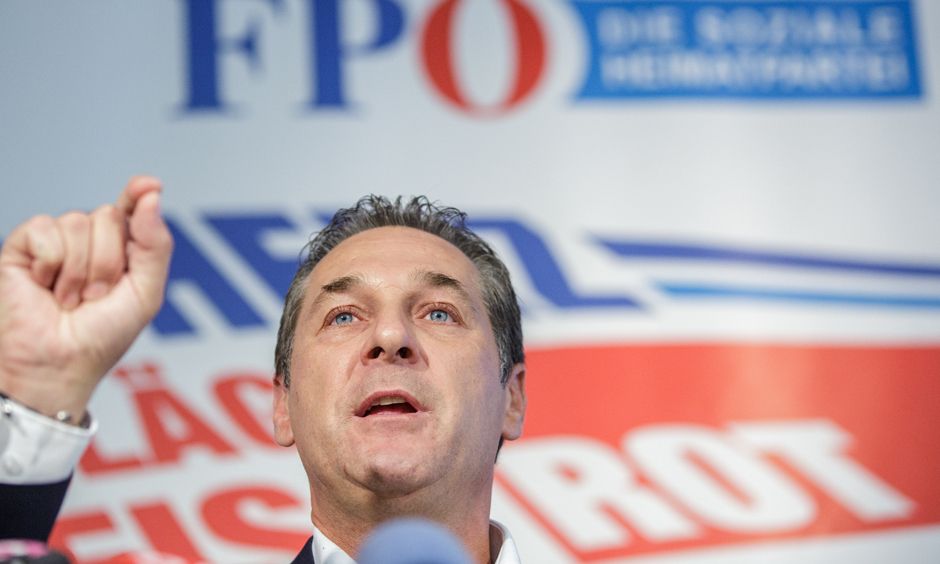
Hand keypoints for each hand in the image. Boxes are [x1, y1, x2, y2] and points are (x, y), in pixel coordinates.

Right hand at [0, 176, 172, 420]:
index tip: (148, 185)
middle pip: (110, 216)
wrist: (58, 364)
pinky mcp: (23, 247)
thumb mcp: (145, 293)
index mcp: (123, 250)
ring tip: (70, 299)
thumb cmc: (102, 337)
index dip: (140, 194)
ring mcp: (57, 242)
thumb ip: (154, 244)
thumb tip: (151, 195)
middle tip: (96, 296)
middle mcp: (91, 242)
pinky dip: (50, 262)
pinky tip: (44, 286)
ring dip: (80, 270)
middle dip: (108, 262)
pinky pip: (44, 229)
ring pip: (78, 222)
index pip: (133, 210)